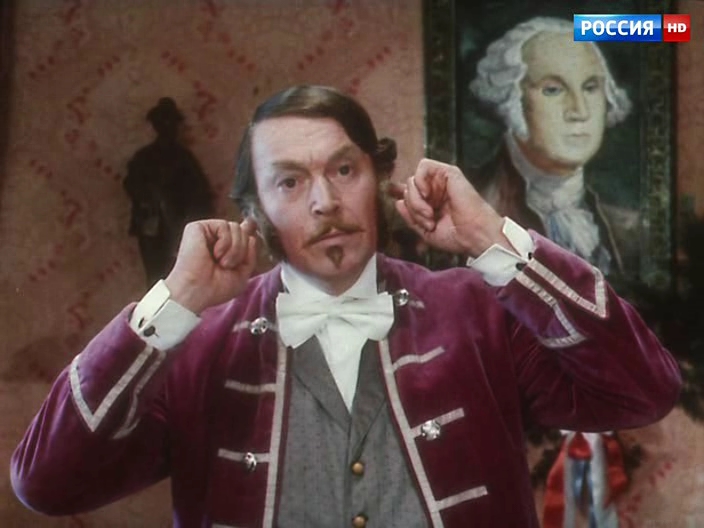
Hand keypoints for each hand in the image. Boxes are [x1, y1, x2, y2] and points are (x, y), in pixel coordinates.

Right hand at [164, 218, 257, 313]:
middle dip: (241, 251)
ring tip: (221, 262)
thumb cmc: (216, 288)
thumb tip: (251, 233)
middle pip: (243, 231)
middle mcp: (214, 239)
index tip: (251, 240)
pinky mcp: (197, 228)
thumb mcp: (243, 273)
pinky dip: (225, 242)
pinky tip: (215, 254)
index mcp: (223, 249)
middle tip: (227, 265)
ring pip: (236, 227)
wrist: (197, 292)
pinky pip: (224, 225)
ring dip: (234, 249)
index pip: (243, 234)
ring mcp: (206, 232)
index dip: (248, 235)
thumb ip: (250, 254)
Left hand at [392, 159, 509, 256]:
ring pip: (413, 179)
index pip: (408, 194)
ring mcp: (442, 181)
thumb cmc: (457, 237)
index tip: (416, 218)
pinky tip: (427, 195)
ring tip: (429, 214)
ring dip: (416, 199)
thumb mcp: (426, 232)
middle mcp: (436, 190)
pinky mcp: (450, 173)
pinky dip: (420, 181)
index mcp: (432, 202)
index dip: (404, 202)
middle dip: (412, 207)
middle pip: (408, 188)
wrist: (475, 236)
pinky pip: (424, 165)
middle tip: (427, 221)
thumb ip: (411, 217)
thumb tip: (397, 202)